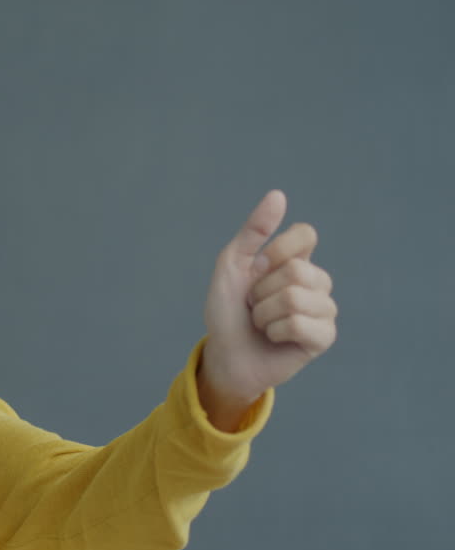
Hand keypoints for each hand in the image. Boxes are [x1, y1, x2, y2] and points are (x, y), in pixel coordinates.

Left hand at [200, 190, 337, 408]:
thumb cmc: (228, 311)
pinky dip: (276, 332)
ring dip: (265, 314)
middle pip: (296, 269)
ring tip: (263, 323)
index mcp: (297, 260)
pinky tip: (275, 338)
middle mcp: (316, 281)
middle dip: (261, 291)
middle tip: (255, 305)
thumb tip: (278, 195)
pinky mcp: (325, 336)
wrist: (225, 354)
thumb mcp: (231, 265)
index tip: (255, 268)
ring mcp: (324, 309)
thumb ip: (254, 231)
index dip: (277, 250)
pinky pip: (302, 324)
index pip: (306, 234)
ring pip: (296, 298)